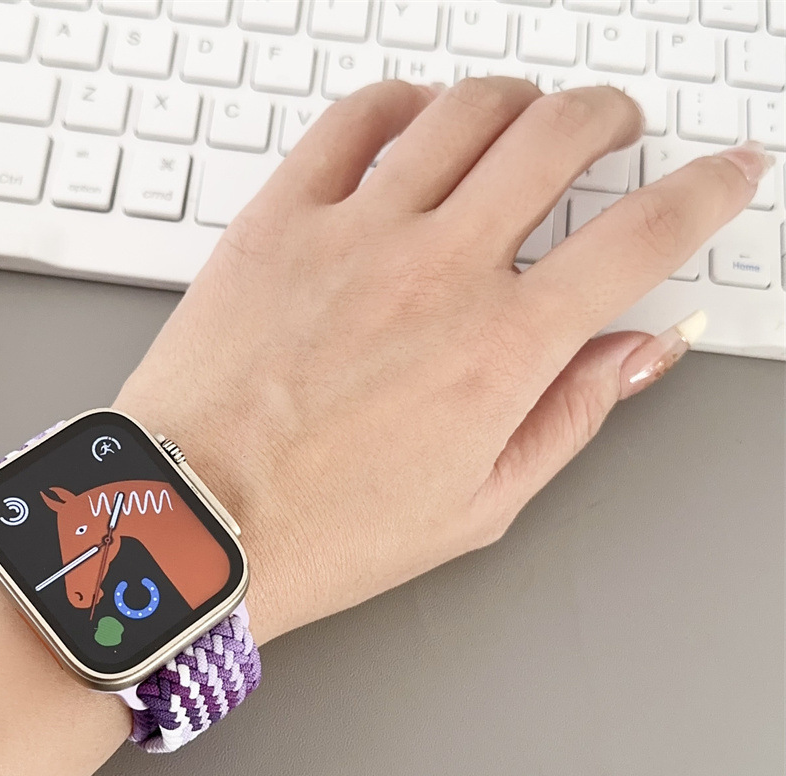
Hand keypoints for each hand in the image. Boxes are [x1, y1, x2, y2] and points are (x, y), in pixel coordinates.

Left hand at [115, 78, 768, 645]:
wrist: (194, 524)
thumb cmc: (324, 531)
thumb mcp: (478, 504)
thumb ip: (569, 416)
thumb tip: (638, 351)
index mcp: (500, 349)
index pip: (640, 237)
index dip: (705, 192)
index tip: (725, 174)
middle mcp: (438, 270)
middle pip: (562, 136)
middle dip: (611, 118)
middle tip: (615, 133)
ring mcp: (355, 232)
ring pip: (468, 109)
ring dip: (519, 100)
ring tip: (523, 122)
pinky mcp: (279, 219)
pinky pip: (355, 117)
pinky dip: (404, 101)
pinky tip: (415, 121)